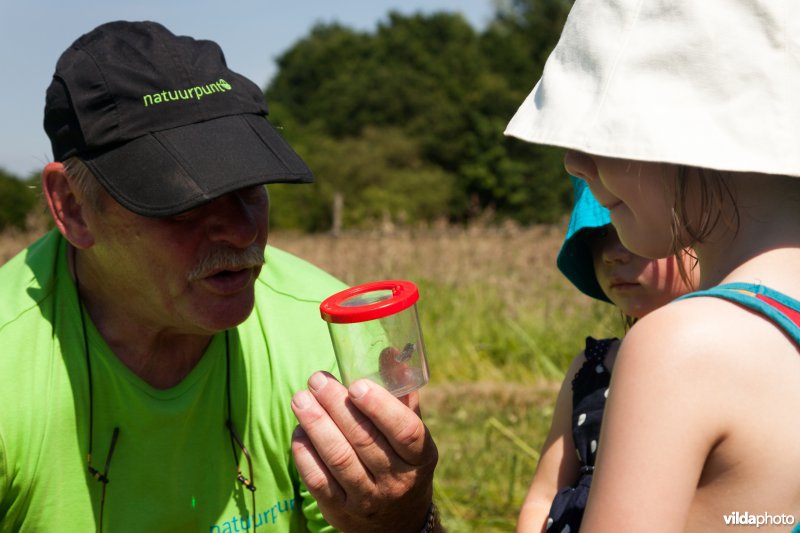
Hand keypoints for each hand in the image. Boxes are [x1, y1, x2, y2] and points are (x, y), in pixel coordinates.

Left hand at [291, 371, 438, 532]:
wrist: (398, 523)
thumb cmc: (402, 462)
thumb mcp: (413, 432)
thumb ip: (401, 394)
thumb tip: (390, 350)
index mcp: (421, 458)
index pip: (406, 431)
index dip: (380, 407)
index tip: (357, 384)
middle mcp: (397, 481)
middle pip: (363, 439)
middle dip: (335, 405)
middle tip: (317, 380)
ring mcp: (368, 499)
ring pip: (338, 458)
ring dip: (315, 424)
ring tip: (300, 399)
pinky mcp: (340, 511)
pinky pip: (318, 480)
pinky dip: (305, 452)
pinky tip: (299, 430)